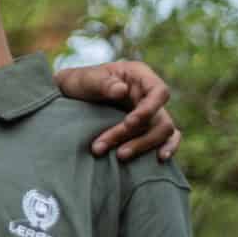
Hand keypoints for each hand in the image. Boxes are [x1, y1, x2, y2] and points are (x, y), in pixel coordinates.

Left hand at [53, 60, 180, 161]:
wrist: (70, 96)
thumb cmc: (80, 82)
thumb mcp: (85, 79)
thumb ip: (102, 83)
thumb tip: (122, 91)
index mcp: (139, 75)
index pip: (159, 91)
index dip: (149, 109)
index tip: (129, 123)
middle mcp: (149, 94)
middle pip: (159, 118)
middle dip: (138, 135)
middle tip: (117, 150)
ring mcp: (151, 112)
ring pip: (161, 132)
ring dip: (142, 146)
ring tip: (120, 156)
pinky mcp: (148, 127)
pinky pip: (167, 138)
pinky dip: (167, 148)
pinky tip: (159, 160)